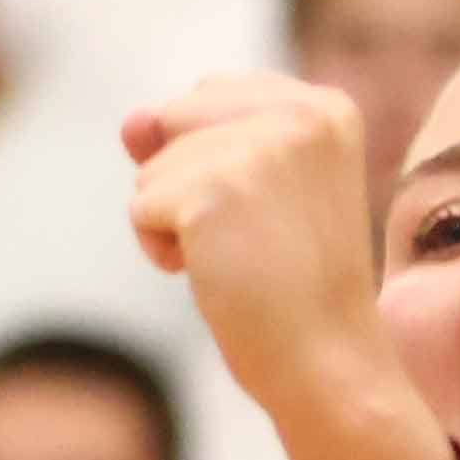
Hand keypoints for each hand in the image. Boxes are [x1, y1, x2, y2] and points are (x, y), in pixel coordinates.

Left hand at [124, 67, 452, 459]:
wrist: (329, 364)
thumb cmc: (295, 287)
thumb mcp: (255, 192)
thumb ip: (191, 136)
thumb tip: (130, 120)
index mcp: (326, 107)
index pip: (211, 95)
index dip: (214, 163)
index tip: (275, 216)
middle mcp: (299, 114)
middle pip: (177, 119)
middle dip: (189, 183)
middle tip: (256, 239)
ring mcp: (257, 149)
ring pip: (154, 166)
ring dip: (176, 223)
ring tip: (242, 261)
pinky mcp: (212, 190)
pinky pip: (141, 207)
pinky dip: (161, 249)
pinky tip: (215, 274)